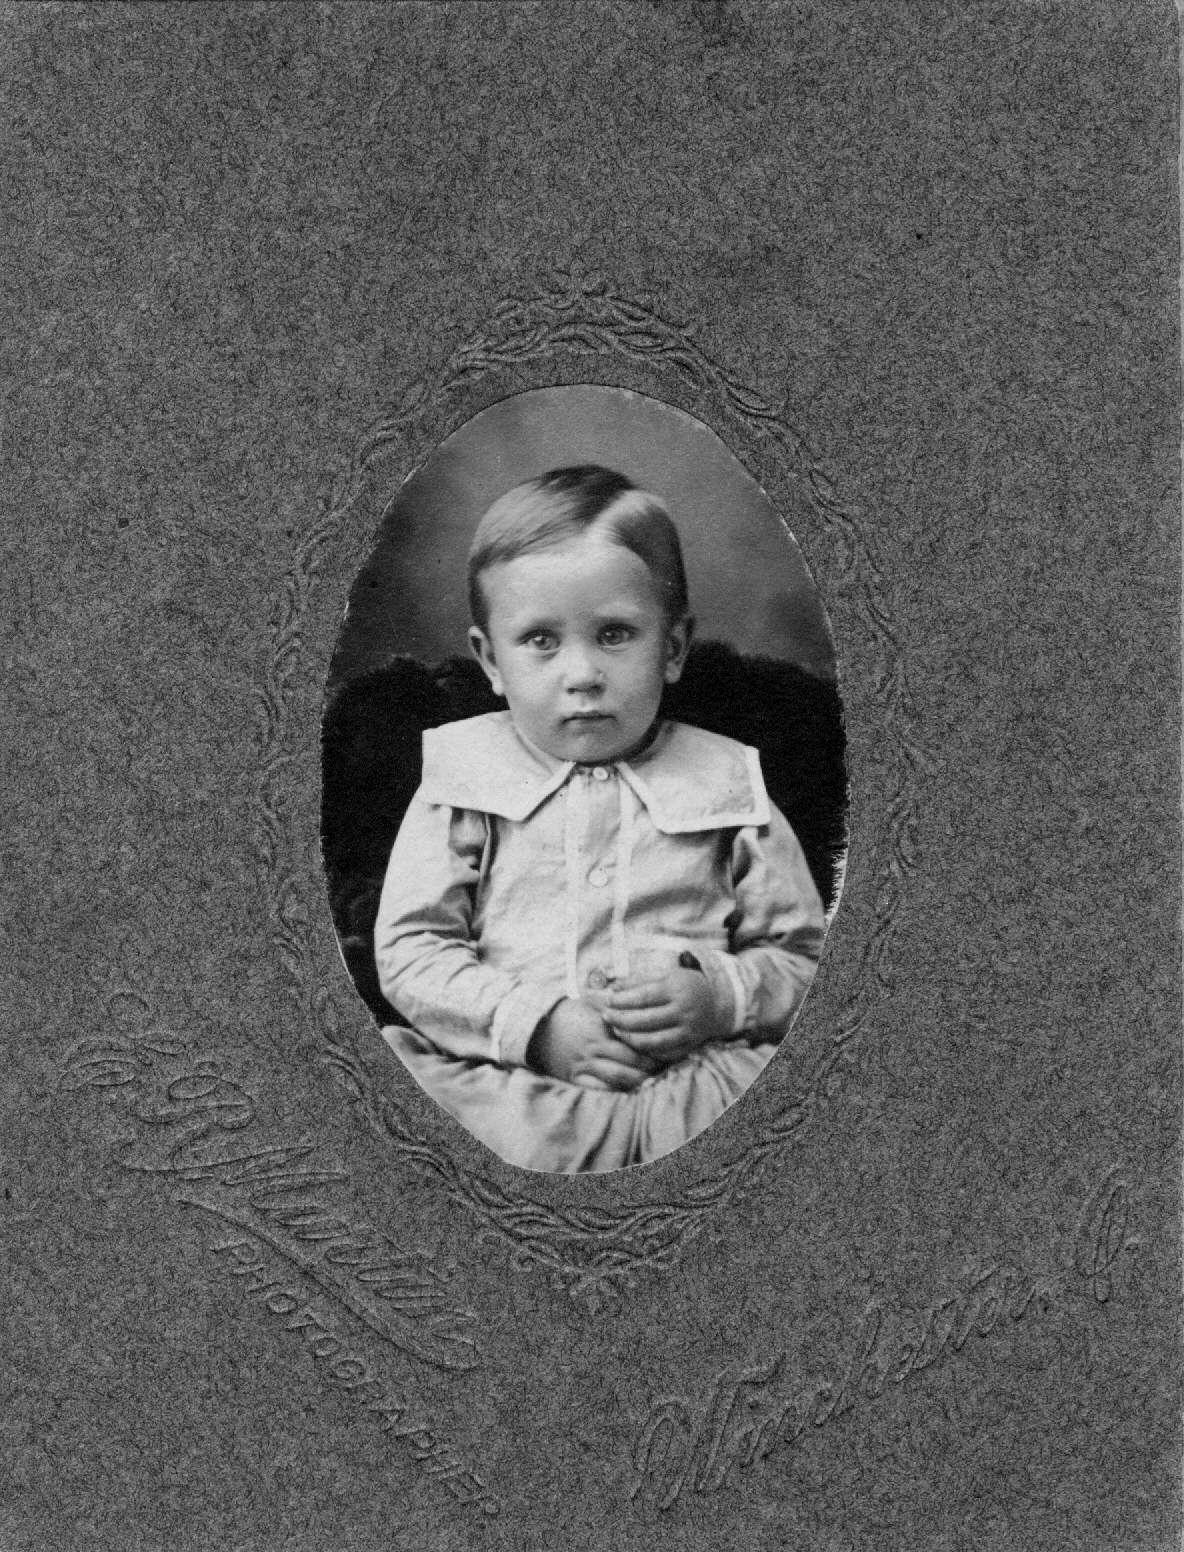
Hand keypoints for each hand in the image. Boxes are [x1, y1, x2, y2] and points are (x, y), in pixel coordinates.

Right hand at [526, 998, 658, 1090]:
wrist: (536, 1028)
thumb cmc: (568, 1013)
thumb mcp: (590, 1002)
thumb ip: (613, 1000)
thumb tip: (634, 993)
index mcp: (602, 1027)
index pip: (636, 1040)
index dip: (654, 1047)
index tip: (668, 1048)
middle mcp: (595, 1047)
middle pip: (633, 1062)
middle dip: (652, 1067)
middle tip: (666, 1067)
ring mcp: (585, 1064)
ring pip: (620, 1078)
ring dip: (639, 1081)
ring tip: (652, 1080)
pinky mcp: (575, 1078)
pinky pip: (600, 1090)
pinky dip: (617, 1092)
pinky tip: (629, 1090)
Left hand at [605, 967, 724, 1061]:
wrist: (714, 1004)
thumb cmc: (683, 985)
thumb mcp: (665, 975)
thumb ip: (638, 981)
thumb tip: (613, 989)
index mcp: (677, 989)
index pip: (643, 997)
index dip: (622, 1001)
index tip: (608, 1001)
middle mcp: (684, 1011)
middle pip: (645, 1021)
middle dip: (620, 1020)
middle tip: (606, 1017)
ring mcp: (688, 1031)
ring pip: (652, 1041)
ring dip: (630, 1038)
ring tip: (616, 1030)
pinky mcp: (690, 1046)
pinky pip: (663, 1053)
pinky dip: (646, 1050)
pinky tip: (633, 1042)